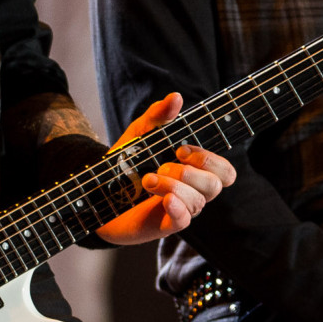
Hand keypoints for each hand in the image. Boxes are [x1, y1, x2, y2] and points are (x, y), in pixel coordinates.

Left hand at [95, 93, 237, 245]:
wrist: (98, 190)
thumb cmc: (127, 162)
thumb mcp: (141, 133)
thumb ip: (158, 116)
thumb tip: (176, 97)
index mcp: (194, 170)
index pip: (224, 171)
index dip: (209, 159)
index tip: (180, 149)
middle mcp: (193, 191)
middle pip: (216, 185)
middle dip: (191, 172)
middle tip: (163, 164)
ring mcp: (181, 208)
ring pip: (198, 201)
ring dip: (173, 185)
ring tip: (147, 179)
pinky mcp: (166, 224)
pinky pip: (184, 220)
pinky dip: (177, 207)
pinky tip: (165, 199)